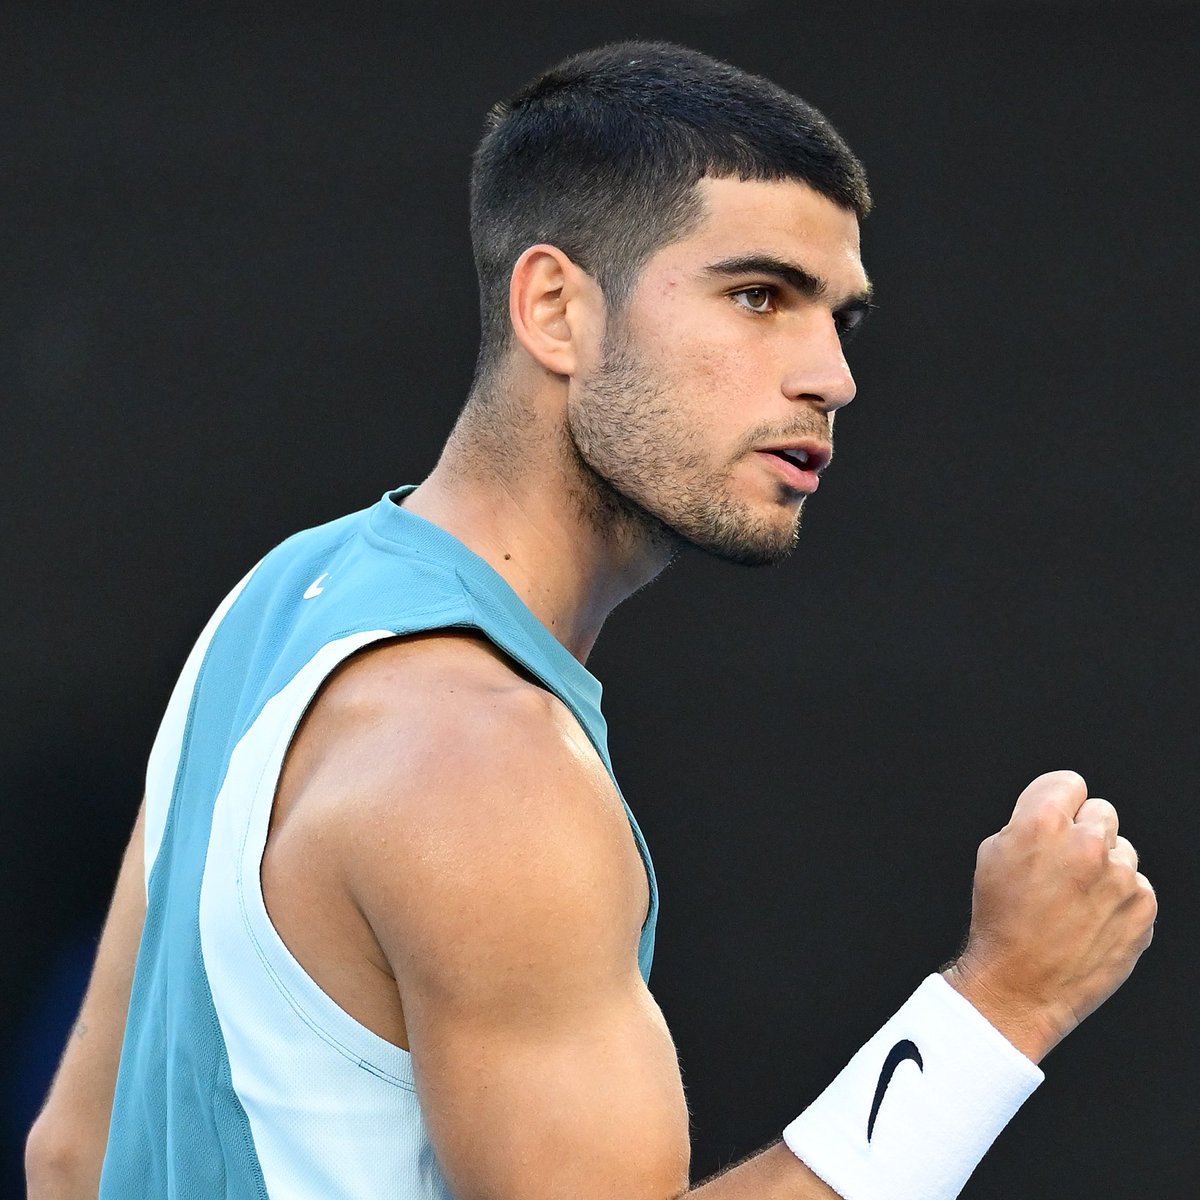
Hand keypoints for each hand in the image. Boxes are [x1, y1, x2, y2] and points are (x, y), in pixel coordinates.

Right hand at [944, 770, 1156, 1061]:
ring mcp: (1120, 876)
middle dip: (1083, 833)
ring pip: (1122, 850)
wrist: (1020, 985)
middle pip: (1100, 812)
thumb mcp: (992, 855)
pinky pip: (1138, 885)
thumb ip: (1027, 823)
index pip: (1069, 783)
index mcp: (1042, 822)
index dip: (1058, 802)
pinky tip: (1093, 918)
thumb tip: (1054, 812)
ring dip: (1104, 866)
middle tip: (1063, 865)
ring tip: (1076, 898)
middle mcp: (1086, 843)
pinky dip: (1119, 898)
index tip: (1055, 820)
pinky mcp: (1143, 908)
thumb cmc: (1000, 921)